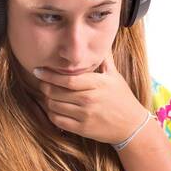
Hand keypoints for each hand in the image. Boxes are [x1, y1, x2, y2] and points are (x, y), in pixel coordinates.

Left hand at [33, 55, 152, 145]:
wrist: (132, 125)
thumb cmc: (122, 98)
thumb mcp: (115, 76)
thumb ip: (104, 59)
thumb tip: (100, 40)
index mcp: (97, 84)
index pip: (67, 79)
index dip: (50, 75)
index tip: (38, 70)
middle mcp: (89, 100)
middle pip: (57, 92)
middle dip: (45, 86)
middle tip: (41, 82)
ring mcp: (85, 116)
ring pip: (55, 107)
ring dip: (47, 100)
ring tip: (47, 94)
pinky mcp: (83, 129)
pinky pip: (59, 121)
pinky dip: (51, 114)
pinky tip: (53, 109)